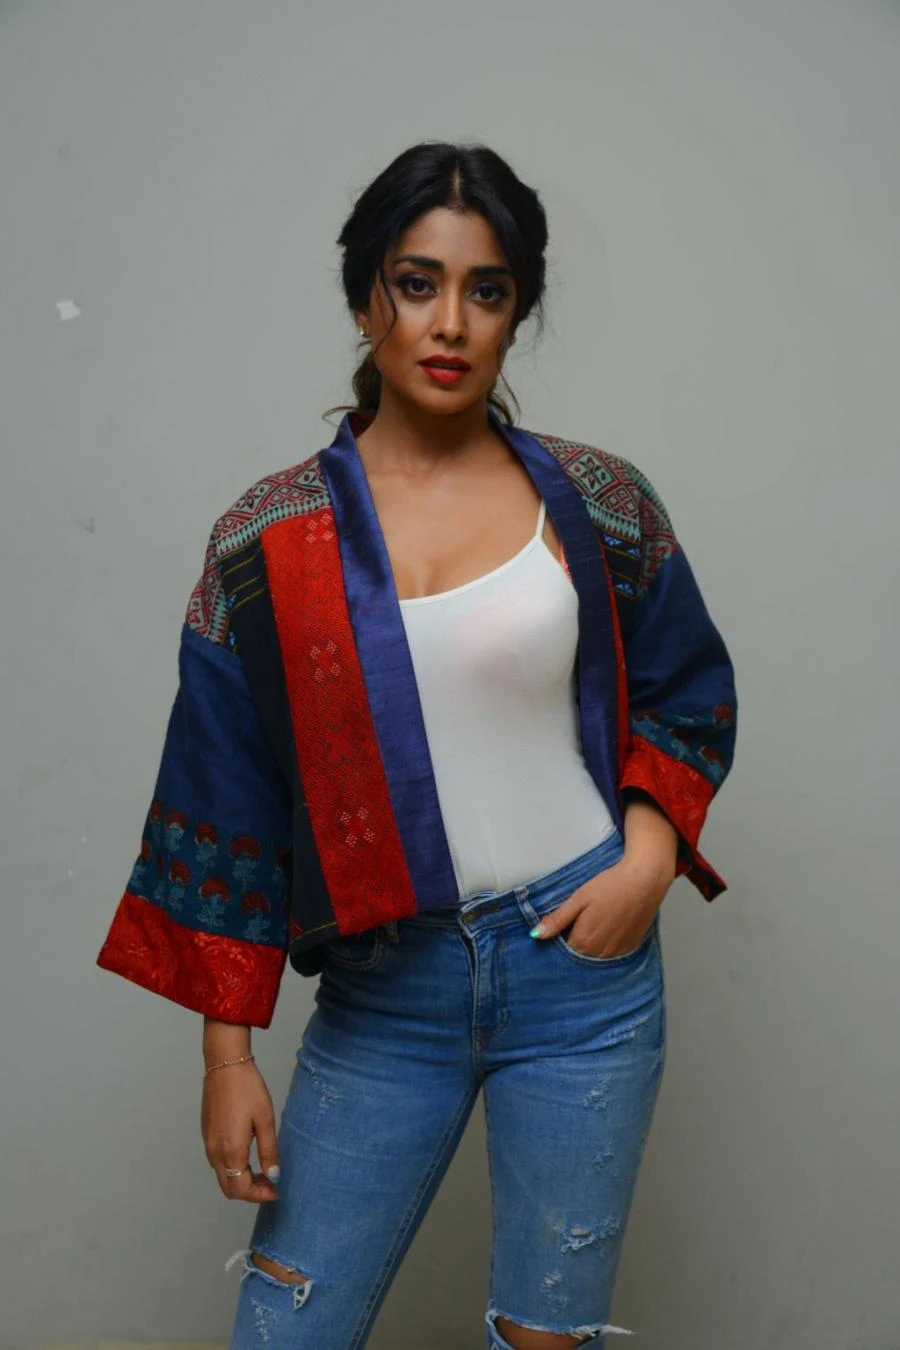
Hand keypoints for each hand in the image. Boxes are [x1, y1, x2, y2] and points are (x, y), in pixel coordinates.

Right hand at [201, 1061, 280, 1202]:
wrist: (225, 1065)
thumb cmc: (248, 1090)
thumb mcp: (265, 1120)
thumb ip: (269, 1151)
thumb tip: (274, 1176)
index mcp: (231, 1151)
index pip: (241, 1189)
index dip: (259, 1195)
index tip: (276, 1190)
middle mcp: (215, 1152)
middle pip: (229, 1188)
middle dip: (250, 1192)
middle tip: (270, 1183)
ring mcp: (208, 1143)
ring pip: (223, 1175)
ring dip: (241, 1179)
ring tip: (263, 1169)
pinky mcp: (206, 1134)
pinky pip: (218, 1162)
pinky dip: (233, 1168)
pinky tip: (249, 1155)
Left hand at [530, 853, 673, 958]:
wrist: (645, 880)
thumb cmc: (611, 885)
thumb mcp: (579, 898)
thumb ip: (558, 919)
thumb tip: (536, 934)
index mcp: (584, 941)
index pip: (563, 951)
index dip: (558, 940)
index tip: (559, 929)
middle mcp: (600, 952)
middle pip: (579, 956)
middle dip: (573, 945)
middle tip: (577, 923)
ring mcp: (617, 951)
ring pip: (596, 957)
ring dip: (590, 947)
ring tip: (594, 924)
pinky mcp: (631, 946)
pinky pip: (612, 954)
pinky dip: (606, 946)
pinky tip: (608, 929)